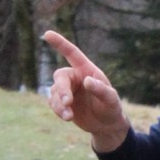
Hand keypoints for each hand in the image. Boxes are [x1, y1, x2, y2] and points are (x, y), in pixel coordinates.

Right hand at [44, 29, 128, 150]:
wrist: (106, 125)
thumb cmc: (111, 108)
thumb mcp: (111, 99)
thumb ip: (100, 89)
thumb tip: (86, 81)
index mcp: (86, 70)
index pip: (72, 53)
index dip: (60, 43)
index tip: (47, 34)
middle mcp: (75, 77)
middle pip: (60, 77)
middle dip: (62, 90)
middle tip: (68, 103)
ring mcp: (67, 89)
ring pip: (54, 92)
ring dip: (60, 105)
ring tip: (69, 117)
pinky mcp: (61, 102)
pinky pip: (53, 103)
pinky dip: (58, 110)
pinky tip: (68, 117)